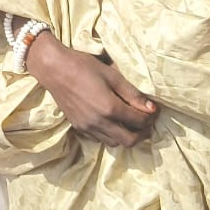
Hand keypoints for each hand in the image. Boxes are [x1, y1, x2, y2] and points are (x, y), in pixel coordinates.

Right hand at [26, 32, 157, 147]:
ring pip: (114, 143)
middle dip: (143, 133)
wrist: (54, 69)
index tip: (155, 110)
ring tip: (131, 124)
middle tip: (147, 123)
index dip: (151, 117)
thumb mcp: (112, 75)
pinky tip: (112, 123)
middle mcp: (99, 122)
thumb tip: (151, 108)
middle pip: (129, 140)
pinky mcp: (78, 127)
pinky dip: (111, 136)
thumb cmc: (84, 66)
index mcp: (109, 108)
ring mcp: (87, 127)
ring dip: (126, 137)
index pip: (139, 121)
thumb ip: (133, 94)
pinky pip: (100, 140)